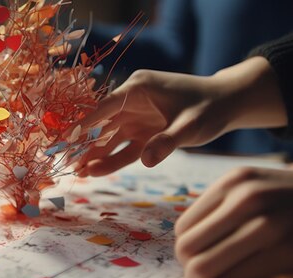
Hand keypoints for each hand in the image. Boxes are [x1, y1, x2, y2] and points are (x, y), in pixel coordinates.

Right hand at [71, 57, 286, 176]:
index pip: (103, 109)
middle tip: (65, 164)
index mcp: (138, 89)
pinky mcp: (144, 133)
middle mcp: (132, 102)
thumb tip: (147, 161)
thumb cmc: (211, 107)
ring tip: (76, 173)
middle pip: (101, 126)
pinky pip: (124, 150)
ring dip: (94, 156)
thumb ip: (168, 141)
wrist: (229, 104)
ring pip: (109, 140)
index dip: (82, 126)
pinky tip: (94, 172)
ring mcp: (137, 119)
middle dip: (83, 145)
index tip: (64, 141)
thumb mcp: (192, 124)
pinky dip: (111, 161)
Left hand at [175, 166, 292, 277]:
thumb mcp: (252, 186)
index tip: (197, 256)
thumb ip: (219, 208)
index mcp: (233, 182)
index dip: (186, 248)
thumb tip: (184, 245)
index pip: (183, 227)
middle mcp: (248, 198)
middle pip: (188, 248)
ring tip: (220, 277)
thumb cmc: (290, 199)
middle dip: (190, 267)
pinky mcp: (290, 251)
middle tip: (202, 274)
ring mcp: (270, 225)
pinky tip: (247, 275)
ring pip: (206, 266)